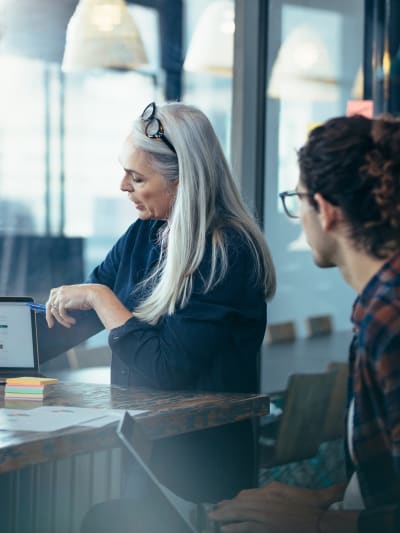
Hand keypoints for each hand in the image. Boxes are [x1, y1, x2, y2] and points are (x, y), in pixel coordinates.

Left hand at [46, 284, 104, 327]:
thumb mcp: (74, 298)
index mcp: (62, 289)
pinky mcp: (63, 301)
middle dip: (49, 317)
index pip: (51, 299)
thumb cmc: (88, 297)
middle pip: (49, 305)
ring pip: (55, 311)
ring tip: (69, 324)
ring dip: (62, 320)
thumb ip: (66, 302)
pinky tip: (72, 321)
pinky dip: (66, 319)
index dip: (50, 309)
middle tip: (51, 325)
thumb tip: (61, 312)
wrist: (94, 294)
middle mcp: (59, 291)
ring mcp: (60, 295)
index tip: (51, 317)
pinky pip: (61, 314)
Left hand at [209, 482, 344, 532]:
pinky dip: (234, 527)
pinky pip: (246, 527)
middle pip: (240, 502)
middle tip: (214, 509)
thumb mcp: (292, 491)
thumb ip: (277, 489)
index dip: (237, 499)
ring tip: (214, 517)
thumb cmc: (310, 506)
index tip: (229, 501)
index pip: (247, 494)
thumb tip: (266, 489)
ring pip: (240, 513)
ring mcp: (265, 514)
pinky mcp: (266, 527)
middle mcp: (265, 499)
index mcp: (270, 490)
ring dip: (225, 515)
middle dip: (226, 506)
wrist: (319, 521)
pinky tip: (225, 529)